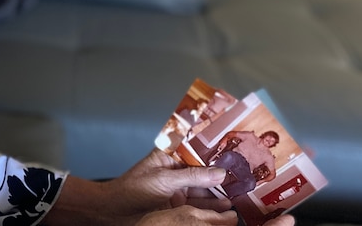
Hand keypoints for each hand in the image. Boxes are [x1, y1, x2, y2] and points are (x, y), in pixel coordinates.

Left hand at [44, 149, 233, 225]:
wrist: (114, 213)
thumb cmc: (132, 190)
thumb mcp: (164, 180)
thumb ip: (193, 177)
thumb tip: (221, 172)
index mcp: (169, 156)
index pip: (196, 148)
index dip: (215, 148)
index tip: (235, 148)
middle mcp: (176, 170)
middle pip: (204, 169)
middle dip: (224, 172)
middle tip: (247, 174)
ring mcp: (178, 189)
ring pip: (205, 188)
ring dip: (222, 191)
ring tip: (243, 192)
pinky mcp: (179, 206)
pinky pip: (200, 203)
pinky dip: (214, 206)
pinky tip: (228, 207)